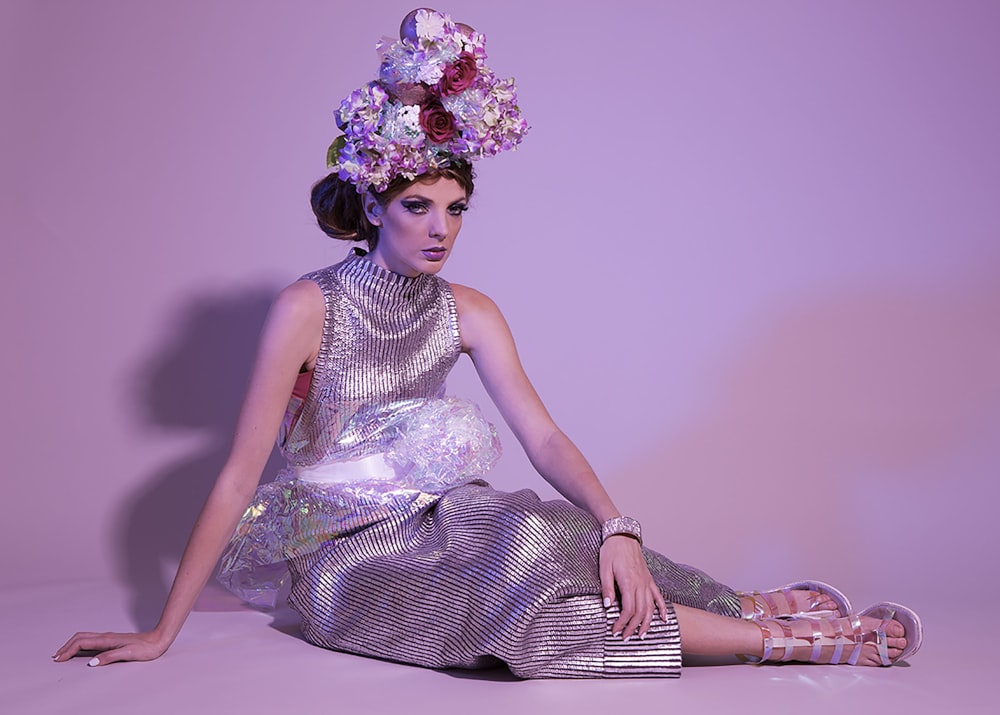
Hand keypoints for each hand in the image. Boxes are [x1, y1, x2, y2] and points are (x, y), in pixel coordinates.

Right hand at [53, 630, 169, 665]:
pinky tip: (81, 651)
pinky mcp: (113, 640)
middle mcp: (107, 637)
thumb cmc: (146, 648)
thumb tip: (92, 663)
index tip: (59, 659)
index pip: (82, 643)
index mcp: (108, 640)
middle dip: (66, 646)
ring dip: (72, 645)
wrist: (158, 639)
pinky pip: (92, 640)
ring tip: (63, 653)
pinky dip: (81, 645)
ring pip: (85, 638)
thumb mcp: (128, 654)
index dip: (68, 650)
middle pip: (80, 638)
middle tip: (56, 657)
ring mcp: (109, 638)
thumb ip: (109, 657)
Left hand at [599, 535, 667, 640]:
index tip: (615, 631)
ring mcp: (647, 582)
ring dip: (647, 623)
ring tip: (642, 635)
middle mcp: (640, 584)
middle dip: (633, 627)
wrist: (622, 535)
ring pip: (651, 607)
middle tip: (626, 638)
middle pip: (641, 612)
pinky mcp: (649, 579)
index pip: (629, 610)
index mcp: (629, 583)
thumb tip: (607, 606)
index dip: (622, 623)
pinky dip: (662, 609)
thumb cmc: (611, 551)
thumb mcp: (604, 569)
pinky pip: (659, 596)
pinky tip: (663, 619)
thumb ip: (607, 588)